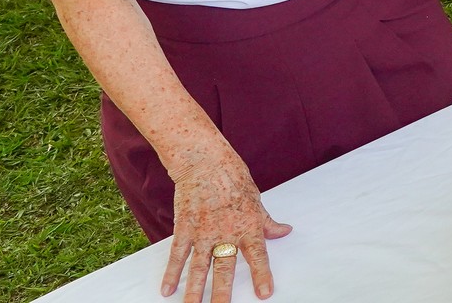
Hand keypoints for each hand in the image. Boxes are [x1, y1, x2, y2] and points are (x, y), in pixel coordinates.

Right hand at [160, 148, 291, 301]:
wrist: (205, 162)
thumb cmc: (234, 178)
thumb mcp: (257, 200)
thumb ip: (267, 222)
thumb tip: (285, 231)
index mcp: (248, 226)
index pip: (257, 256)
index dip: (262, 276)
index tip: (265, 294)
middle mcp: (226, 232)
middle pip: (224, 268)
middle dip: (222, 293)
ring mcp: (203, 232)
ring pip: (199, 267)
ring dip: (195, 290)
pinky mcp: (184, 228)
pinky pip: (177, 255)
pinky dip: (171, 273)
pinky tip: (167, 290)